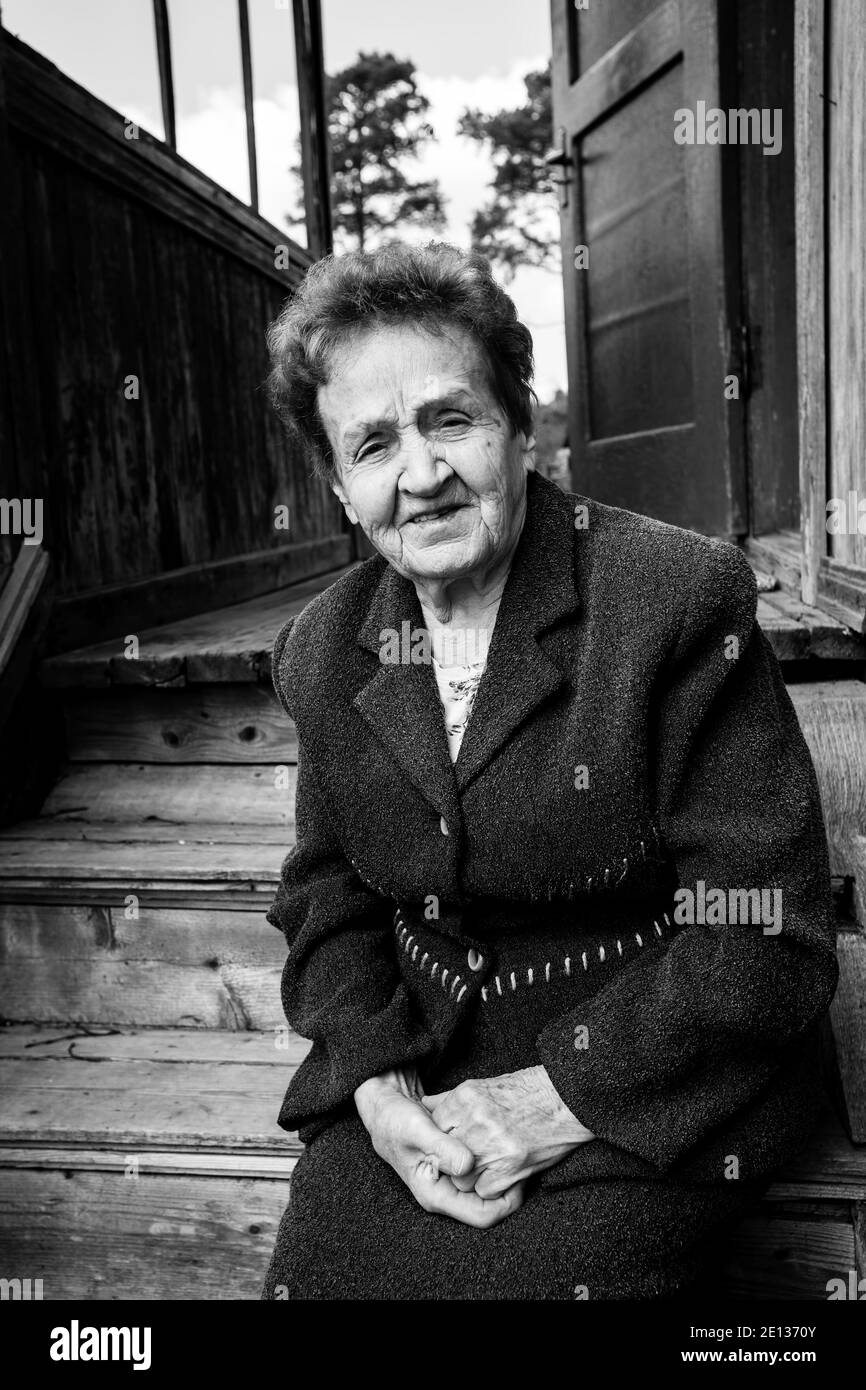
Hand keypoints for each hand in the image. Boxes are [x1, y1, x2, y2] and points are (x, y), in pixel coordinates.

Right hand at [354, 1068, 525, 1227]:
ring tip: (514, 1147)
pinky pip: (483, 1170)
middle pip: (491, 1204)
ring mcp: (451, 1180)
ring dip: (503, 1170)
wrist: (386, 1106)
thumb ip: (442, 1149)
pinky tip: (499, 1138)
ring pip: (489, 1186)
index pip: (483, 1215)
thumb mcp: (416, 1130)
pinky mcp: (456, 1165)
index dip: (508, 1200)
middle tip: (524, 1158)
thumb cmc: (395, 1120)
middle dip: (509, 1184)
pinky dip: (494, 1157)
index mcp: (435, 1195)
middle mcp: (446, 1192)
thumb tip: (468, 1167)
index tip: (522, 1175)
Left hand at [422, 1065, 593, 1197]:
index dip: (442, 1140)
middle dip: (453, 1161)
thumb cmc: (527, 1091)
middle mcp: (475, 1121)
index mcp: (466, 1097)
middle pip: (444, 1157)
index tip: (451, 1144)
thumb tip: (424, 1107)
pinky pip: (485, 1191)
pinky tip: (503, 1172)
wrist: (567, 1100)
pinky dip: (493, 1187)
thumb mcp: (483, 1085)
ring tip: (489, 1164)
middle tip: (468, 1158)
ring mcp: (493, 1146)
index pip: (433, 1129)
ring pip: (462, 1179)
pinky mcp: (511, 1167)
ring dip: (472, 1177)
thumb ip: (451, 1099)